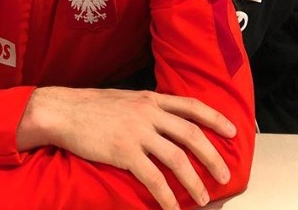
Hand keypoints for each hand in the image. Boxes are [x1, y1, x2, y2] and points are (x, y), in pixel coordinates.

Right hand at [18, 87, 235, 209]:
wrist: (65, 111)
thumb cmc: (93, 106)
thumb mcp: (126, 99)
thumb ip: (147, 107)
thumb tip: (164, 120)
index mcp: (150, 99)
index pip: (191, 105)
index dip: (215, 117)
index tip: (232, 130)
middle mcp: (148, 113)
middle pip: (191, 133)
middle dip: (213, 155)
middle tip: (226, 174)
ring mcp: (137, 132)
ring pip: (177, 158)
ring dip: (195, 180)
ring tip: (205, 196)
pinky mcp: (124, 152)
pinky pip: (152, 177)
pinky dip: (166, 196)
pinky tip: (173, 208)